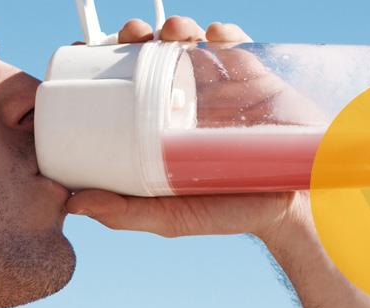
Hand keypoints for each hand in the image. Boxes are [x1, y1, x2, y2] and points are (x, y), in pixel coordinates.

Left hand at [67, 16, 311, 240]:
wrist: (296, 207)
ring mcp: (220, 86)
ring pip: (190, 43)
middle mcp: (186, 101)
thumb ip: (128, 213)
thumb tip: (73, 205)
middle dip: (138, 37)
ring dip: (176, 28)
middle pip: (153, 56)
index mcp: (161, 125)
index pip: (126, 86)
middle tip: (131, 36)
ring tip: (173, 32)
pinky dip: (222, 32)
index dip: (106, 65)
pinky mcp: (254, 77)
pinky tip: (212, 34)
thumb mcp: (172, 217)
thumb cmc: (230, 212)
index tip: (87, 54)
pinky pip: (234, 44)